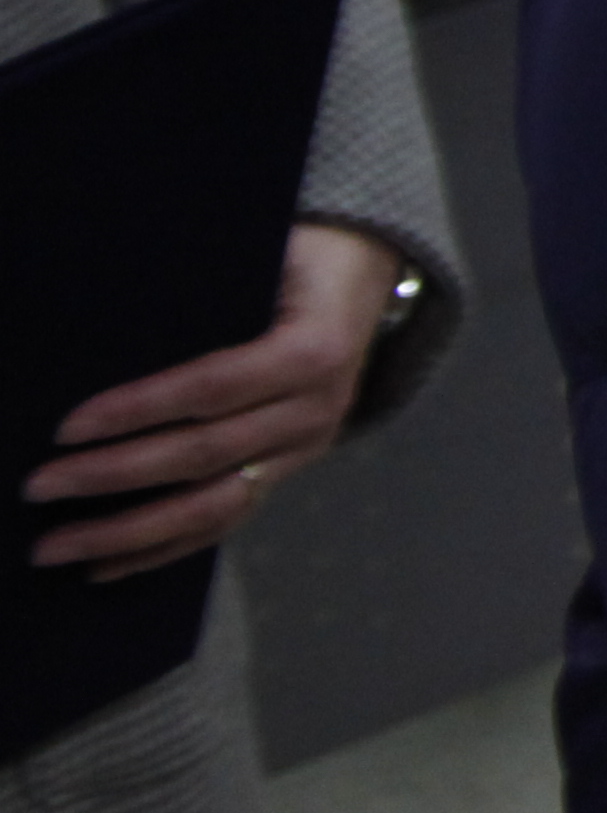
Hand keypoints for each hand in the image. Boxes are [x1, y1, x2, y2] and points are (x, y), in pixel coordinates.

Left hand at [31, 224, 399, 581]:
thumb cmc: (296, 252)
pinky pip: (223, 521)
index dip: (140, 409)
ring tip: (53, 548)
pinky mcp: (287, 470)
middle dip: (114, 476)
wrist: (362, 274)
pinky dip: (162, 548)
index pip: (214, 387)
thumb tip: (103, 312)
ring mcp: (304, 448)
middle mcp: (315, 409)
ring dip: (128, 533)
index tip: (67, 427)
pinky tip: (104, 565)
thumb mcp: (263, 247)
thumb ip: (204, 281)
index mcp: (314, 348)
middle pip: (204, 455)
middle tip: (38, 486)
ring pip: (212, 506)